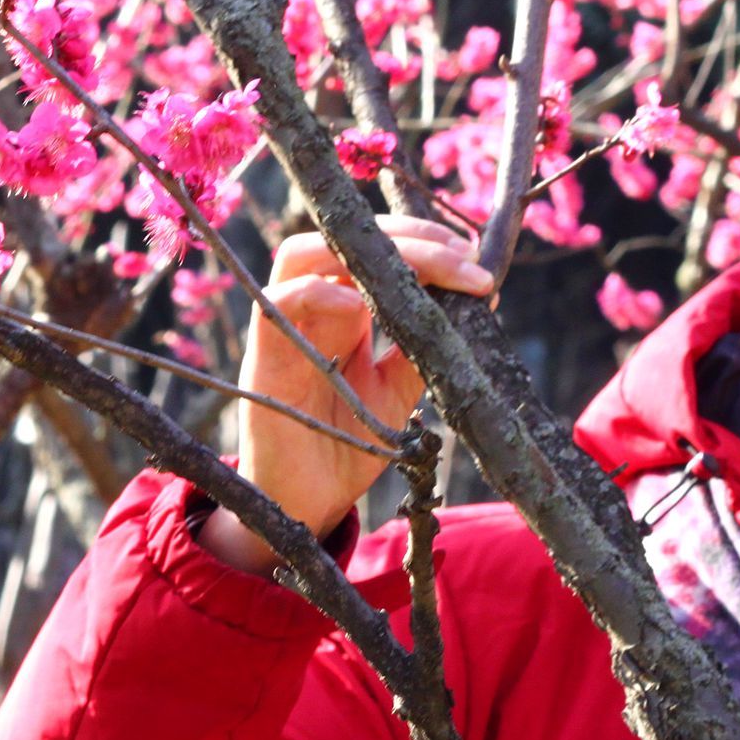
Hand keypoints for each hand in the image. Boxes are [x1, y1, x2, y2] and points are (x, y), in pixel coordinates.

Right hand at [198, 216, 492, 573]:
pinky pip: (277, 304)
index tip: (476, 256)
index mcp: (347, 309)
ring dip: (364, 251)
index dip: (425, 241)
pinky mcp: (263, 358)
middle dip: (408, 237)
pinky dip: (318, 295)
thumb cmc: (351, 444)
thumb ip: (423, 345)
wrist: (312, 501)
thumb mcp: (400, 389)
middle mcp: (314, 308)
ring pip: (303, 253)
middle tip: (464, 256)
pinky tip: (361, 308)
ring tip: (424, 269)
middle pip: (345, 239)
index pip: (376, 250)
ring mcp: (285, 328)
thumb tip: (475, 301)